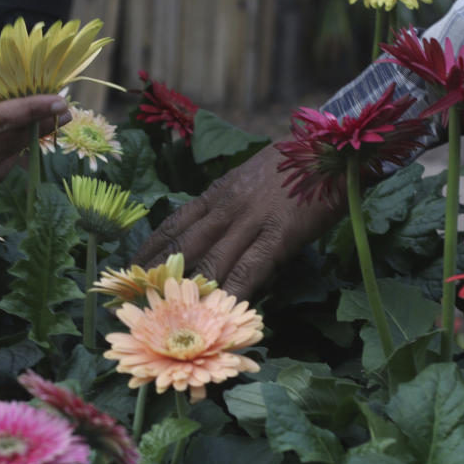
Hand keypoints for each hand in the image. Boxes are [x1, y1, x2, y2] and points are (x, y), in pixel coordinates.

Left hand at [134, 143, 341, 299]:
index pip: (174, 224)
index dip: (150, 249)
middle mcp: (227, 206)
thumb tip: (217, 233)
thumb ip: (232, 202)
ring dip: (190, 291)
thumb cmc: (297, 163)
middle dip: (158, 275)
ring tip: (169, 317)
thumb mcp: (253, 176)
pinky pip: (250, 269)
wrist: (333, 147)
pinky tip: (222, 312)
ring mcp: (251, 220)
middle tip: (137, 300)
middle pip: (184, 247)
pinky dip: (234, 292)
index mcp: (219, 192)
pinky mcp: (279, 234)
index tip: (130, 269)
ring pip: (212, 261)